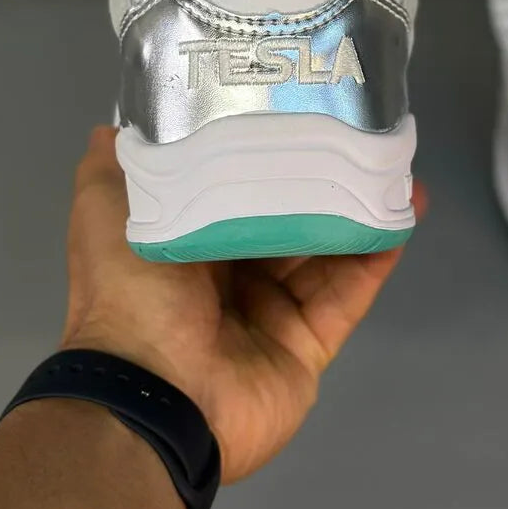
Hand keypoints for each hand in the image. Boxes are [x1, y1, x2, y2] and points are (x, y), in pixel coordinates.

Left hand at [60, 127, 425, 483]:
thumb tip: (111, 127)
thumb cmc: (131, 292)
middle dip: (321, 179)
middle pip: (290, 216)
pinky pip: (350, 293)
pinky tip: (403, 214)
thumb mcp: (104, 214)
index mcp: (191, 243)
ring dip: (361, 210)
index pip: (237, 189)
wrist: (154, 394)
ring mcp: (275, 312)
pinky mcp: (310, 343)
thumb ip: (112, 170)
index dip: (266, 156)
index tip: (297, 114)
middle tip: (357, 135)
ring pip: (328, 250)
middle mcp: (235, 275)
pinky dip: (378, 256)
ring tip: (392, 166)